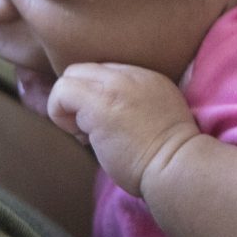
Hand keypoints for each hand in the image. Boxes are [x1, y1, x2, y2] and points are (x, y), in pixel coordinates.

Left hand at [47, 63, 203, 195]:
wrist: (177, 167)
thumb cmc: (166, 159)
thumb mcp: (158, 120)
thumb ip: (134, 108)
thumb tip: (101, 118)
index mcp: (147, 78)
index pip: (105, 73)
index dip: (96, 100)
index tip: (105, 128)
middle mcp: (131, 74)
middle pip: (85, 70)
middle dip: (78, 100)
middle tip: (90, 132)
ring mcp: (114, 84)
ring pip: (70, 76)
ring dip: (69, 107)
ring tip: (86, 135)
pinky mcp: (99, 101)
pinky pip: (61, 92)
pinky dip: (60, 114)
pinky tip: (81, 137)